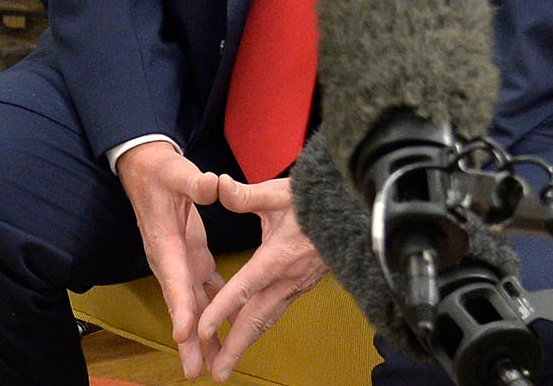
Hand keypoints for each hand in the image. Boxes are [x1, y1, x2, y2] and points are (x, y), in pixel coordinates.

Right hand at [117, 142, 225, 378]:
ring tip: (212, 365)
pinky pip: (205, 291)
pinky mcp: (192, 258)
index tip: (182, 334)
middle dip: (188, 339)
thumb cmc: (161, 171)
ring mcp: (181, 261)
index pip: (173, 278)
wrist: (147, 170)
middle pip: (180, 304)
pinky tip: (229, 331)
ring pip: (192, 305)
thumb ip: (195, 182)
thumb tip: (213, 184)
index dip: (178, 306)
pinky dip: (215, 313)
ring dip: (201, 335)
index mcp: (165, 242)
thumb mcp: (176, 171)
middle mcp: (170, 259)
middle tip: (195, 370)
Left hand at [194, 174, 326, 380]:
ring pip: (267, 320)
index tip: (202, 329)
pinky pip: (276, 312)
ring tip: (227, 364)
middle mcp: (287, 279)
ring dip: (246, 343)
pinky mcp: (300, 286)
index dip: (221, 310)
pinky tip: (247, 335)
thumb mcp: (278, 192)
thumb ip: (245, 195)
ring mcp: (296, 286)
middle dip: (235, 347)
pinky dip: (259, 328)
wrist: (351, 210)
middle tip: (217, 373)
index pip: (243, 289)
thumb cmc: (313, 200)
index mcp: (277, 257)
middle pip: (256, 319)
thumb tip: (217, 185)